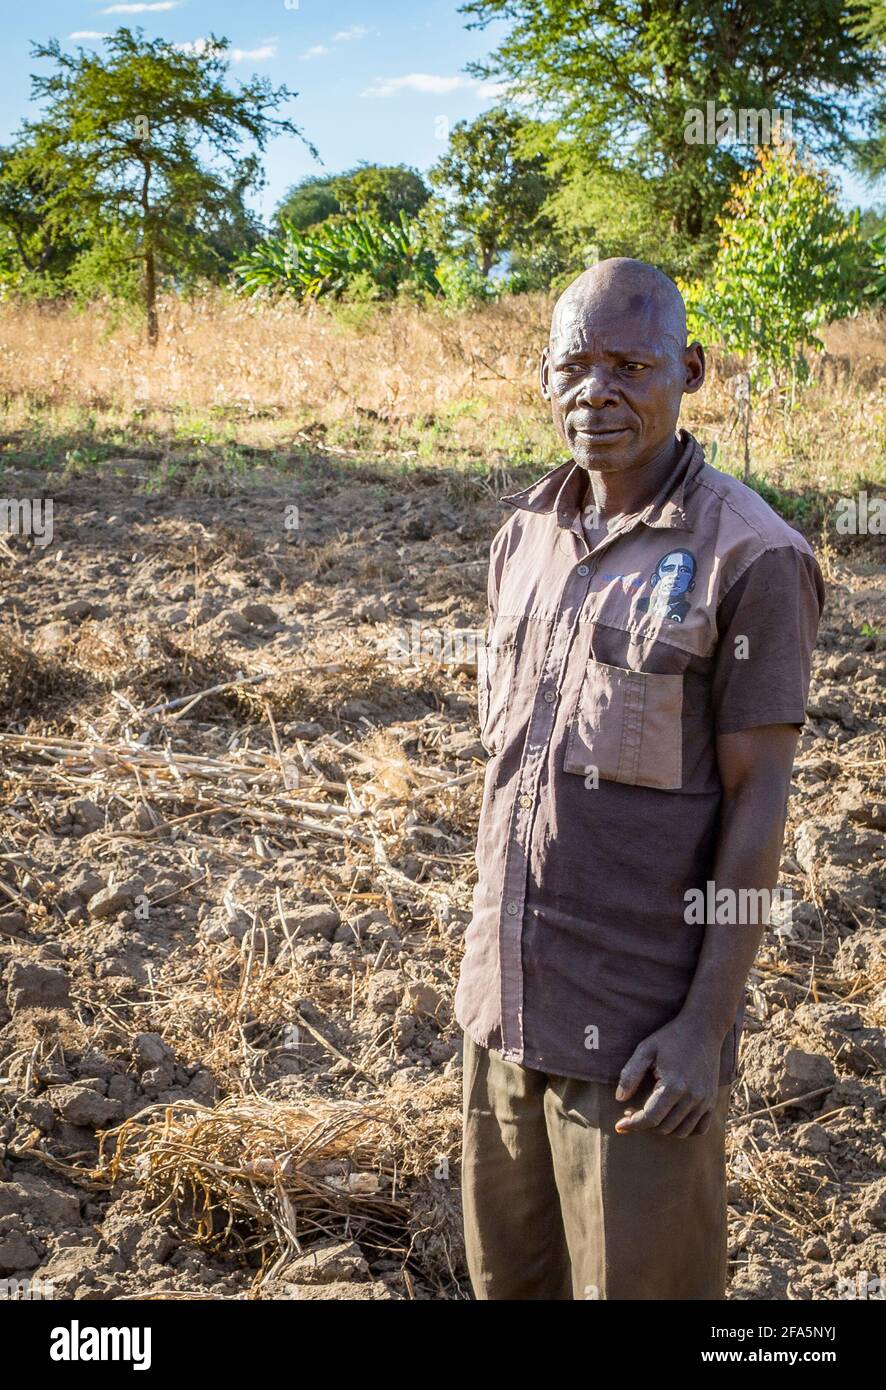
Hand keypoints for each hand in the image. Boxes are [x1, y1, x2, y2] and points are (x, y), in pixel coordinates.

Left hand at [614, 1013, 722, 1137]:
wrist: (703, 1027)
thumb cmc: (671, 1037)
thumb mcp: (646, 1049)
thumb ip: (630, 1074)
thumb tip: (620, 1098)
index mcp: (674, 1086)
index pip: (651, 1118)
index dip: (633, 1125)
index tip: (620, 1126)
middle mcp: (692, 1097)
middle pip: (664, 1127)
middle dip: (645, 1124)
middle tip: (633, 1112)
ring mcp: (705, 1101)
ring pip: (682, 1132)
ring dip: (663, 1129)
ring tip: (652, 1115)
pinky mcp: (712, 1100)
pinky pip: (701, 1128)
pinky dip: (685, 1130)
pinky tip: (672, 1119)